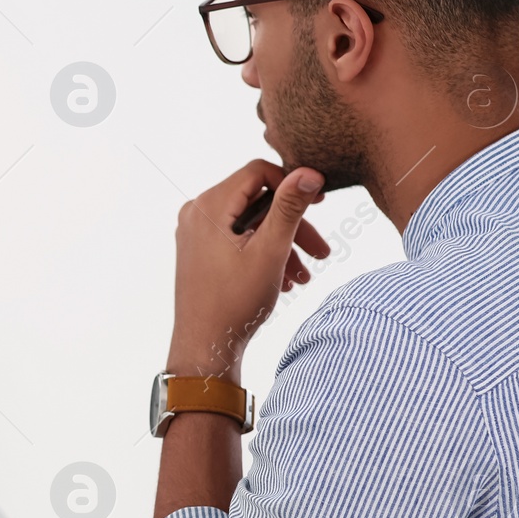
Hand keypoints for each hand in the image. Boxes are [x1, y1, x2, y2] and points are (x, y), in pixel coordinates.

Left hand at [167, 161, 329, 379]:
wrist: (205, 346)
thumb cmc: (234, 302)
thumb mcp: (270, 251)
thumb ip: (289, 208)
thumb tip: (309, 171)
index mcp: (208, 207)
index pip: (257, 172)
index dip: (291, 183)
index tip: (320, 203)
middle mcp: (196, 213)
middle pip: (257, 201)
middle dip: (292, 225)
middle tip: (322, 251)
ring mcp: (196, 233)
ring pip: (251, 224)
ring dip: (283, 245)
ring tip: (306, 275)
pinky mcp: (200, 250)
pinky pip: (238, 239)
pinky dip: (263, 254)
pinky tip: (285, 281)